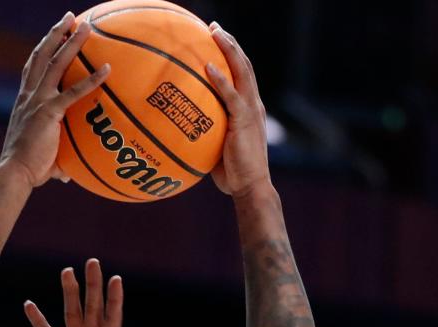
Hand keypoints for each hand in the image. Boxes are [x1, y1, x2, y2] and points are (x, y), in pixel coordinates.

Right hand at [0, 13, 109, 188]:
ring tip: (86, 26)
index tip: (53, 36)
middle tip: (68, 18)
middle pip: (42, 55)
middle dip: (55, 34)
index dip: (42, 49)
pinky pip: (74, 92)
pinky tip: (108, 68)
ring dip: (72, 42)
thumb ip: (56, 161)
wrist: (15, 173)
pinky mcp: (49, 112)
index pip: (32, 68)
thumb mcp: (41, 159)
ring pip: (56, 63)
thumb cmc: (27, 171)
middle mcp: (29, 95)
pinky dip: (92, 79)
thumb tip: (66, 175)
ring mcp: (39, 101)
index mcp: (24, 101)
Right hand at [25, 259, 161, 326]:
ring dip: (70, 293)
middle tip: (92, 262)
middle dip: (93, 285)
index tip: (115, 278)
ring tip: (67, 272)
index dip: (115, 297)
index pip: (114, 314)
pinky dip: (38, 321)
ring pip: (71, 313)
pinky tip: (29, 305)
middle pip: (93, 306)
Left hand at [206, 26, 271, 198]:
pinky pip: (231, 95)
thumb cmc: (233, 174)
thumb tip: (183, 130)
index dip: (231, 55)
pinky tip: (207, 67)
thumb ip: (208, 132)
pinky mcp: (244, 121)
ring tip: (215, 32)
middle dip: (229, 43)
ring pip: (242, 71)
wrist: (250, 188)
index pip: (242, 75)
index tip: (217, 40)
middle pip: (243, 64)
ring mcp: (251, 111)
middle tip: (214, 27)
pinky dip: (220, 80)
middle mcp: (253, 104)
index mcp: (249, 108)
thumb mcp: (218, 147)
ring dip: (228, 49)